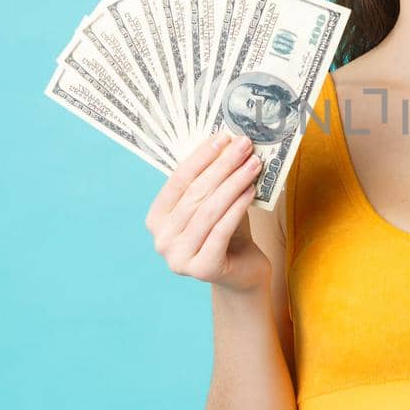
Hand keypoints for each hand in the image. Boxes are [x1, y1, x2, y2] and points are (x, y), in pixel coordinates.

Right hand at [145, 132, 269, 291]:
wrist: (243, 272)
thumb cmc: (228, 232)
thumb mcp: (216, 202)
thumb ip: (213, 179)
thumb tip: (227, 141)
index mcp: (156, 219)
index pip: (178, 180)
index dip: (201, 157)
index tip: (223, 137)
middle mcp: (161, 240)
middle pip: (195, 194)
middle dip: (222, 166)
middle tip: (244, 146)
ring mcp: (178, 258)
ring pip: (209, 210)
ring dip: (233, 183)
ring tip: (253, 164)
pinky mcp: (202, 269)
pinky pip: (221, 230)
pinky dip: (238, 207)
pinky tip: (252, 190)